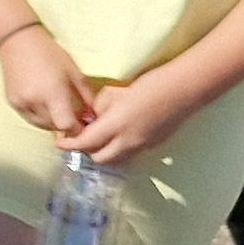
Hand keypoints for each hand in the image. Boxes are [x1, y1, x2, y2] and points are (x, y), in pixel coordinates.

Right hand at [0, 23, 96, 139]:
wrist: (19, 41)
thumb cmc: (48, 53)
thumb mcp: (74, 72)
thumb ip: (87, 97)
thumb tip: (93, 115)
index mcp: (53, 92)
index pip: (66, 125)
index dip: (76, 129)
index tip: (82, 125)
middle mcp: (35, 100)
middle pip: (55, 127)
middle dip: (66, 124)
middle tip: (73, 115)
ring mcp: (21, 102)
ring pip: (42, 125)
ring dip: (52, 122)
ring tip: (58, 107)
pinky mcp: (12, 102)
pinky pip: (30, 118)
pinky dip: (39, 116)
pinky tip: (44, 103)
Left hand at [69, 66, 189, 166]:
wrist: (183, 90)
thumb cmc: (147, 85)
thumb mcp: (114, 92)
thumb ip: (98, 108)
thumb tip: (91, 117)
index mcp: (116, 126)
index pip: (86, 143)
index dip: (70, 145)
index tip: (60, 142)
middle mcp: (128, 142)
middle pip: (100, 158)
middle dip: (86, 152)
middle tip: (79, 139)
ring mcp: (143, 146)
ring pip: (116, 159)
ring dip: (104, 153)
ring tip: (98, 139)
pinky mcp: (154, 146)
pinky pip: (130, 154)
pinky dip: (119, 149)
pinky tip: (118, 136)